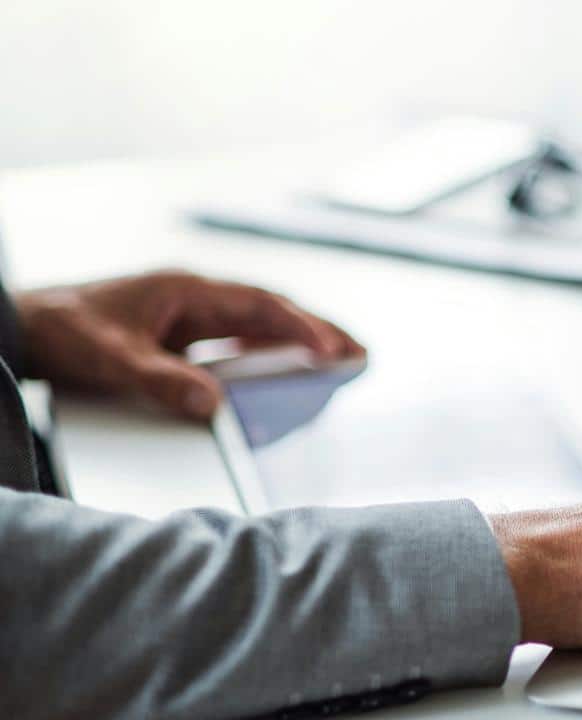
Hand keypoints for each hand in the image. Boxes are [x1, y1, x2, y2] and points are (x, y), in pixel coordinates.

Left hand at [14, 270, 363, 419]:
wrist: (22, 326)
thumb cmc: (60, 330)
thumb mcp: (109, 359)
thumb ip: (161, 380)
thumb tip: (212, 404)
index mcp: (185, 291)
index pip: (258, 305)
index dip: (299, 327)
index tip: (329, 350)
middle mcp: (194, 299)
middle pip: (270, 311)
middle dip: (316, 330)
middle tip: (358, 353)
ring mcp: (188, 316)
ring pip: (257, 325)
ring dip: (297, 341)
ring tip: (336, 361)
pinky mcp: (180, 335)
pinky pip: (236, 342)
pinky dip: (268, 353)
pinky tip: (283, 371)